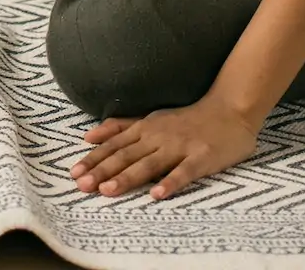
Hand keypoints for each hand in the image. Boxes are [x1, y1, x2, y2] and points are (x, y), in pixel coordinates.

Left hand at [70, 94, 260, 199]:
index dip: (94, 159)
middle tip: (82, 186)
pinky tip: (157, 195)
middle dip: (102, 171)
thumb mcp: (152, 118)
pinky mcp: (201, 158)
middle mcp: (158, 137)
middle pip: (126, 156)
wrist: (231, 110)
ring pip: (149, 164)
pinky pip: (184, 172)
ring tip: (108, 191)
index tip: (73, 173)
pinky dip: (170, 183)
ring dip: (127, 177)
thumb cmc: (189, 118)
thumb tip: (89, 136)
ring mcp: (180, 147)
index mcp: (145, 129)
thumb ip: (121, 127)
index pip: (113, 146)